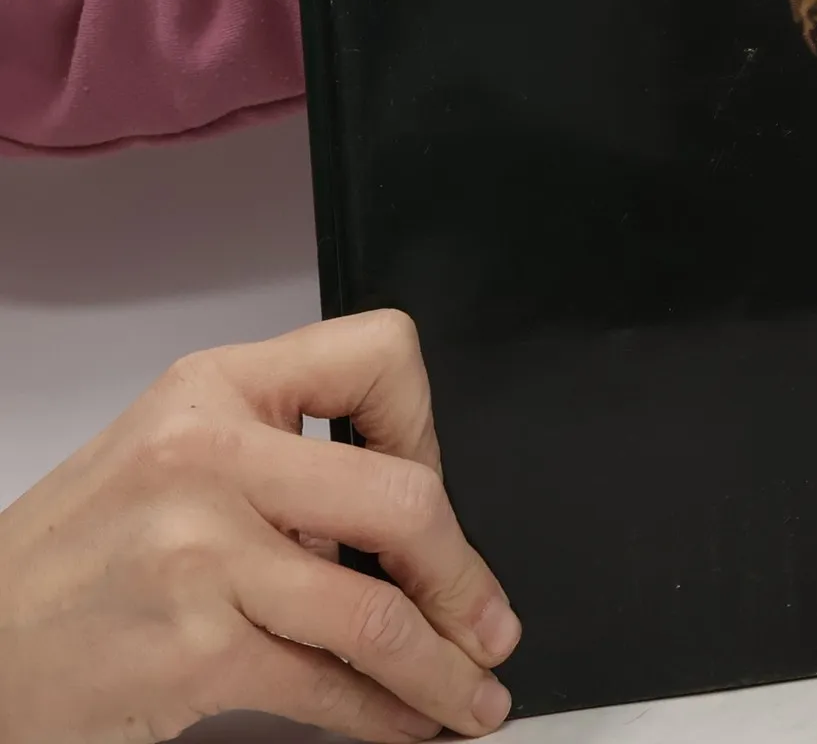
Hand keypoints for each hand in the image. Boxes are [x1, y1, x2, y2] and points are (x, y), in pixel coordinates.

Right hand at [0, 311, 518, 743]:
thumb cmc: (79, 556)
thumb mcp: (172, 452)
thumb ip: (281, 455)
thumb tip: (412, 508)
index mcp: (216, 388)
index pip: (378, 356)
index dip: (428, 427)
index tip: (440, 487)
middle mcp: (211, 456)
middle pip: (404, 497)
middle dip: (464, 574)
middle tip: (489, 620)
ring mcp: (202, 556)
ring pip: (378, 612)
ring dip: (444, 664)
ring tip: (472, 689)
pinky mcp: (194, 652)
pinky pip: (327, 685)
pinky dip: (384, 713)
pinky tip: (407, 721)